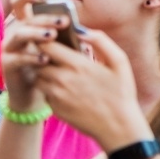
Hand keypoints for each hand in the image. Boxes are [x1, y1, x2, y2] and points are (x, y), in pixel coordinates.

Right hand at [1, 0, 69, 110]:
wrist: (36, 95)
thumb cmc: (50, 67)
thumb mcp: (58, 48)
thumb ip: (64, 36)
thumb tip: (79, 27)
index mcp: (25, 24)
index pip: (21, 2)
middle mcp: (14, 33)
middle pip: (26, 18)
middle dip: (45, 18)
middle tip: (63, 21)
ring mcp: (8, 48)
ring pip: (19, 34)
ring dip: (36, 33)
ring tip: (52, 36)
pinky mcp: (6, 64)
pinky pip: (17, 57)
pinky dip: (31, 58)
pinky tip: (45, 60)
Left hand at [35, 30, 151, 151]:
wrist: (118, 128)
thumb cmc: (122, 94)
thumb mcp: (119, 62)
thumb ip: (101, 41)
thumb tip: (81, 29)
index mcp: (77, 64)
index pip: (46, 45)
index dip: (46, 40)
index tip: (51, 39)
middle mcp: (62, 79)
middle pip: (38, 60)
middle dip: (42, 56)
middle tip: (52, 56)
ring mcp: (56, 95)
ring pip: (38, 77)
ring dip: (44, 72)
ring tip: (58, 72)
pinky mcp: (54, 108)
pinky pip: (44, 93)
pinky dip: (49, 88)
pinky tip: (63, 89)